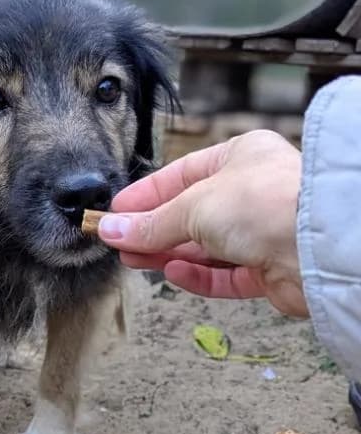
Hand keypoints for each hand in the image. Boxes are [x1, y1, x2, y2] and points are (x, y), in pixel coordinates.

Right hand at [99, 130, 307, 316]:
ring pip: (205, 246)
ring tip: (134, 260)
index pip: (180, 176)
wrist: (322, 245)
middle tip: (118, 242)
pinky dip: (198, 275)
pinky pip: (226, 274)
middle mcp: (253, 192)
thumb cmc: (268, 202)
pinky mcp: (270, 268)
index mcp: (240, 158)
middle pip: (191, 214)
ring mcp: (263, 232)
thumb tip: (112, 229)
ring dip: (169, 254)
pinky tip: (173, 273)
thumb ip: (152, 223)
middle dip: (153, 230)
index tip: (116, 214)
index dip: (145, 197)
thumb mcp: (194, 206)